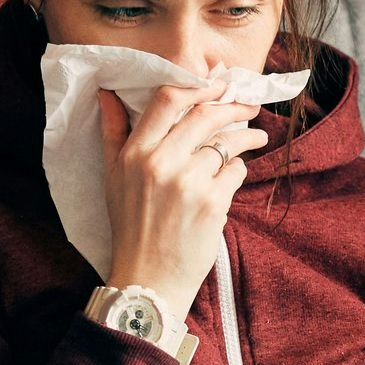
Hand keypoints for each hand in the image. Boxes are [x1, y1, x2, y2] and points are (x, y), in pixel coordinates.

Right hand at [98, 81, 268, 317]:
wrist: (148, 278)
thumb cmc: (131, 227)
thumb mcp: (112, 177)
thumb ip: (113, 132)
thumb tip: (107, 92)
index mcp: (135, 153)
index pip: (168, 99)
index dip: (198, 86)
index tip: (217, 85)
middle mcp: (160, 163)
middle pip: (205, 115)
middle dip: (232, 106)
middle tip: (248, 107)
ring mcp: (188, 183)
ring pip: (227, 144)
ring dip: (246, 137)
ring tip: (257, 136)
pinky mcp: (212, 203)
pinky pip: (236, 171)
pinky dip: (239, 170)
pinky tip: (232, 179)